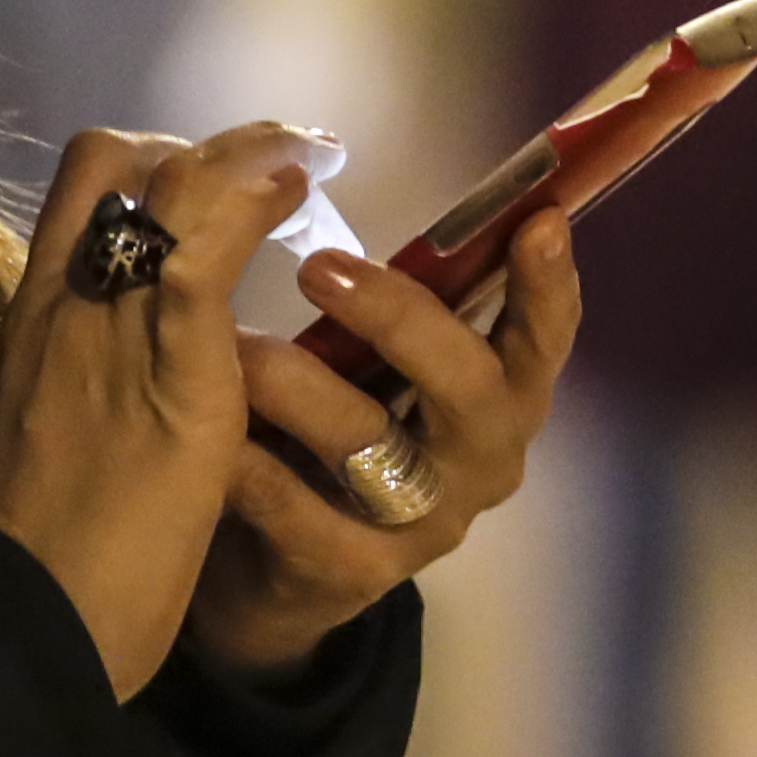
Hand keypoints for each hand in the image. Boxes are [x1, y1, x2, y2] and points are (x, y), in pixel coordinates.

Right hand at [0, 123, 333, 697]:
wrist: (36, 613)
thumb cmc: (50, 539)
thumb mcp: (58, 421)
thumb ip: (92, 364)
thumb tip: (132, 334)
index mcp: (38, 312)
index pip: (81, 182)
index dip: (150, 156)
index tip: (215, 169)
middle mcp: (68, 299)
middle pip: (121, 164)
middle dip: (210, 143)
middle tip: (285, 151)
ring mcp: (115, 327)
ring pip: (167, 191)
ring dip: (247, 156)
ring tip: (307, 156)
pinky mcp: (172, 370)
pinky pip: (204, 256)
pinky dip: (251, 208)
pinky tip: (298, 197)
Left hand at [184, 212, 576, 678]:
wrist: (281, 569)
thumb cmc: (339, 428)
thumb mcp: (380, 366)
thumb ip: (399, 301)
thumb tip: (371, 185)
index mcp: (502, 399)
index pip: (543, 338)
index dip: (548, 285)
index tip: (537, 222)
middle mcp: (481, 462)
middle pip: (468, 386)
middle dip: (399, 318)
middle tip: (317, 267)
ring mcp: (423, 524)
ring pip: (371, 443)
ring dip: (298, 385)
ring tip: (233, 345)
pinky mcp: (352, 571)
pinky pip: (295, 508)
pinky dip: (248, 463)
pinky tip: (208, 432)